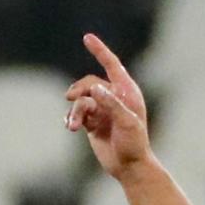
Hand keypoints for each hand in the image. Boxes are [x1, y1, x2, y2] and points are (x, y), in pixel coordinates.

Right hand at [65, 34, 151, 179]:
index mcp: (127, 92)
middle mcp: (113, 98)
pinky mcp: (92, 123)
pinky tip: (70, 126)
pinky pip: (76, 113)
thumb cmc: (134, 143)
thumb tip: (95, 88)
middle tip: (71, 98)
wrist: (129, 166)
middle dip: (79, 89)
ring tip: (72, 126)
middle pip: (89, 83)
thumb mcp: (126, 122)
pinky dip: (70, 118)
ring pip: (80, 100)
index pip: (112, 65)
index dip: (100, 51)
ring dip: (74, 111)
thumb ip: (111, 103)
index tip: (87, 37)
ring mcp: (102, 110)